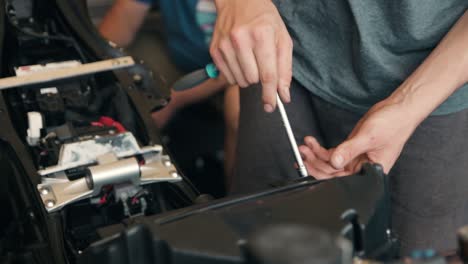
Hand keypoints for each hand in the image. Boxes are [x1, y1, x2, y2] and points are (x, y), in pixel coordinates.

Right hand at [211, 0, 292, 111]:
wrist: (238, 0)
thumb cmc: (264, 19)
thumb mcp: (282, 38)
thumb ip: (285, 68)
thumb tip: (283, 95)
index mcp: (262, 35)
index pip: (267, 74)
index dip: (270, 94)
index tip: (271, 106)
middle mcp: (241, 40)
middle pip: (252, 80)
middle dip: (259, 78)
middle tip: (261, 63)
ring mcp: (224, 45)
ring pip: (239, 81)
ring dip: (247, 77)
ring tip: (250, 59)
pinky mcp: (214, 50)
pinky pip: (227, 77)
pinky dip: (236, 74)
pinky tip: (239, 59)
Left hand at [299, 99, 418, 178]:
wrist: (398, 109)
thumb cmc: (393, 125)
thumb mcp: (369, 137)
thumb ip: (349, 150)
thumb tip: (334, 162)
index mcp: (371, 172)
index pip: (343, 180)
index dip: (324, 174)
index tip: (309, 165)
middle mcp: (362, 168)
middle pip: (333, 173)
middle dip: (316, 163)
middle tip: (303, 153)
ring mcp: (355, 159)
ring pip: (331, 163)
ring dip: (316, 155)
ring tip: (305, 146)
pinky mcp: (351, 149)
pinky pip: (333, 154)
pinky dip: (321, 149)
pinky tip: (312, 143)